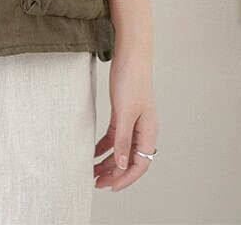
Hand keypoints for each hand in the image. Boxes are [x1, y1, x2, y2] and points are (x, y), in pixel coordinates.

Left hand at [93, 48, 158, 191]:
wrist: (129, 54)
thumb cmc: (131, 80)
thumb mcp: (124, 112)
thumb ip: (123, 139)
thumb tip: (123, 165)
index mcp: (148, 131)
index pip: (140, 164)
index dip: (126, 178)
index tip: (110, 186)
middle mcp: (143, 129)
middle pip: (130, 159)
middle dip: (114, 173)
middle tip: (96, 182)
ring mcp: (133, 121)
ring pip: (121, 149)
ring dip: (108, 161)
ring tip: (92, 171)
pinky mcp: (123, 112)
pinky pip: (115, 136)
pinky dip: (105, 146)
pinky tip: (93, 151)